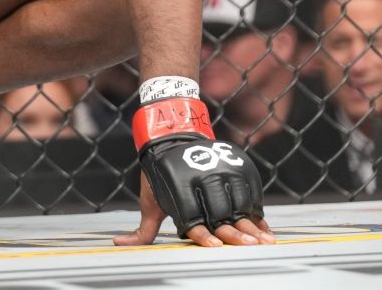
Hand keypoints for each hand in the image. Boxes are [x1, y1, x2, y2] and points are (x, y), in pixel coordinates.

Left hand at [137, 134, 271, 246]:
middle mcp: (201, 178)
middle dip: (235, 232)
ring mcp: (221, 169)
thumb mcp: (151, 200)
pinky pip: (251, 189)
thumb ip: (143, 228)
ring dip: (251, 223)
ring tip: (262, 240)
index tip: (214, 246)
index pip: (192, 217)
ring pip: (239, 202)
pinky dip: (257, 208)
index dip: (203, 233)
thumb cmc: (160, 176)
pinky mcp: (236, 164)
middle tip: (250, 246)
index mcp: (178, 189)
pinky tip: (262, 224)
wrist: (172, 135)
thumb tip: (119, 242)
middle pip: (221, 212)